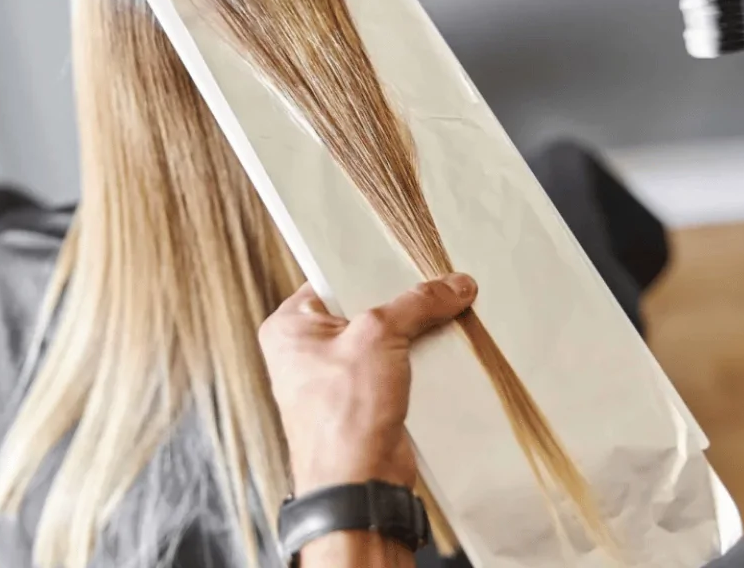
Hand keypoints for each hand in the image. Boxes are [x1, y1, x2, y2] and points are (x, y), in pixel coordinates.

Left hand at [258, 275, 476, 495]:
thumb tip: (453, 284)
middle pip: (362, 306)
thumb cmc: (342, 417)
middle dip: (399, 300)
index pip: (333, 277)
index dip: (371, 266)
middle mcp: (307, 350)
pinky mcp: (363, 400)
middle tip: (433, 283)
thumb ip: (417, 302)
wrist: (359, 486)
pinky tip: (443, 345)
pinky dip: (418, 358)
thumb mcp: (380, 336)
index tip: (405, 256)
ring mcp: (335, 377)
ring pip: (383, 337)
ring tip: (444, 311)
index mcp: (290, 326)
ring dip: (413, 331)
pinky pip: (394, 365)